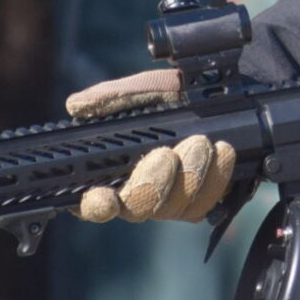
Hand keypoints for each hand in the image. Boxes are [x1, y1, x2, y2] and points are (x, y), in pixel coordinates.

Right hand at [64, 67, 233, 222]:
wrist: (218, 94)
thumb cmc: (171, 95)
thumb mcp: (142, 89)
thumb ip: (111, 97)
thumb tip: (77, 105)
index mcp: (111, 171)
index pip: (94, 201)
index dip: (96, 205)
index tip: (104, 197)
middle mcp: (137, 192)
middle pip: (137, 209)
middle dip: (152, 184)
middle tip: (167, 153)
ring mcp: (169, 202)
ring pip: (173, 209)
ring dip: (188, 177)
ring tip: (201, 143)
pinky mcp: (200, 202)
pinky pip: (205, 204)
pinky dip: (215, 179)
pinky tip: (222, 152)